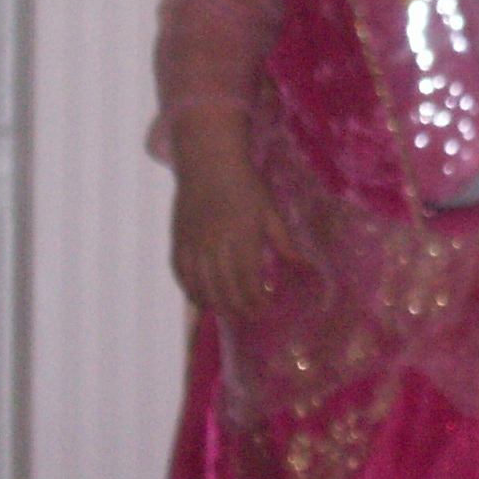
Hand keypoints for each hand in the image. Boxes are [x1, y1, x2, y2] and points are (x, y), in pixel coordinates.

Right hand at [171, 166, 300, 319]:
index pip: (248, 281)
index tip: (264, 309)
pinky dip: (190, 290)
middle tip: (246, 317)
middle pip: (225, 289)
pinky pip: (181, 273)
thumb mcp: (269, 210)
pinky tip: (199, 299)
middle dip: (237, 308)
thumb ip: (282, 240)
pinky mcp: (178, 239)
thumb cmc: (244, 183)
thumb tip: (300, 265)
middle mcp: (216, 244)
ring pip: (201, 286)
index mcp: (243, 237)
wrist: (209, 161)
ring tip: (226, 313)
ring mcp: (194, 243)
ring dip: (214, 304)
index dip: (256, 301)